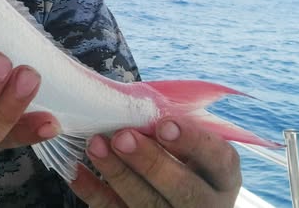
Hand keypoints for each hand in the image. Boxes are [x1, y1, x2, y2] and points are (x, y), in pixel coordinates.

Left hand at [70, 117, 242, 207]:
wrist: (172, 199)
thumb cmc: (176, 156)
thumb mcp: (186, 145)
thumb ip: (169, 128)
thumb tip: (132, 102)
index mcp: (222, 177)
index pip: (220, 160)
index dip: (193, 142)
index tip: (164, 124)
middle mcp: (206, 203)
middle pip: (185, 190)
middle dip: (151, 162)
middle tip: (122, 137)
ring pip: (148, 205)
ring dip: (118, 174)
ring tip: (95, 145)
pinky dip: (93, 192)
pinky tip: (76, 171)